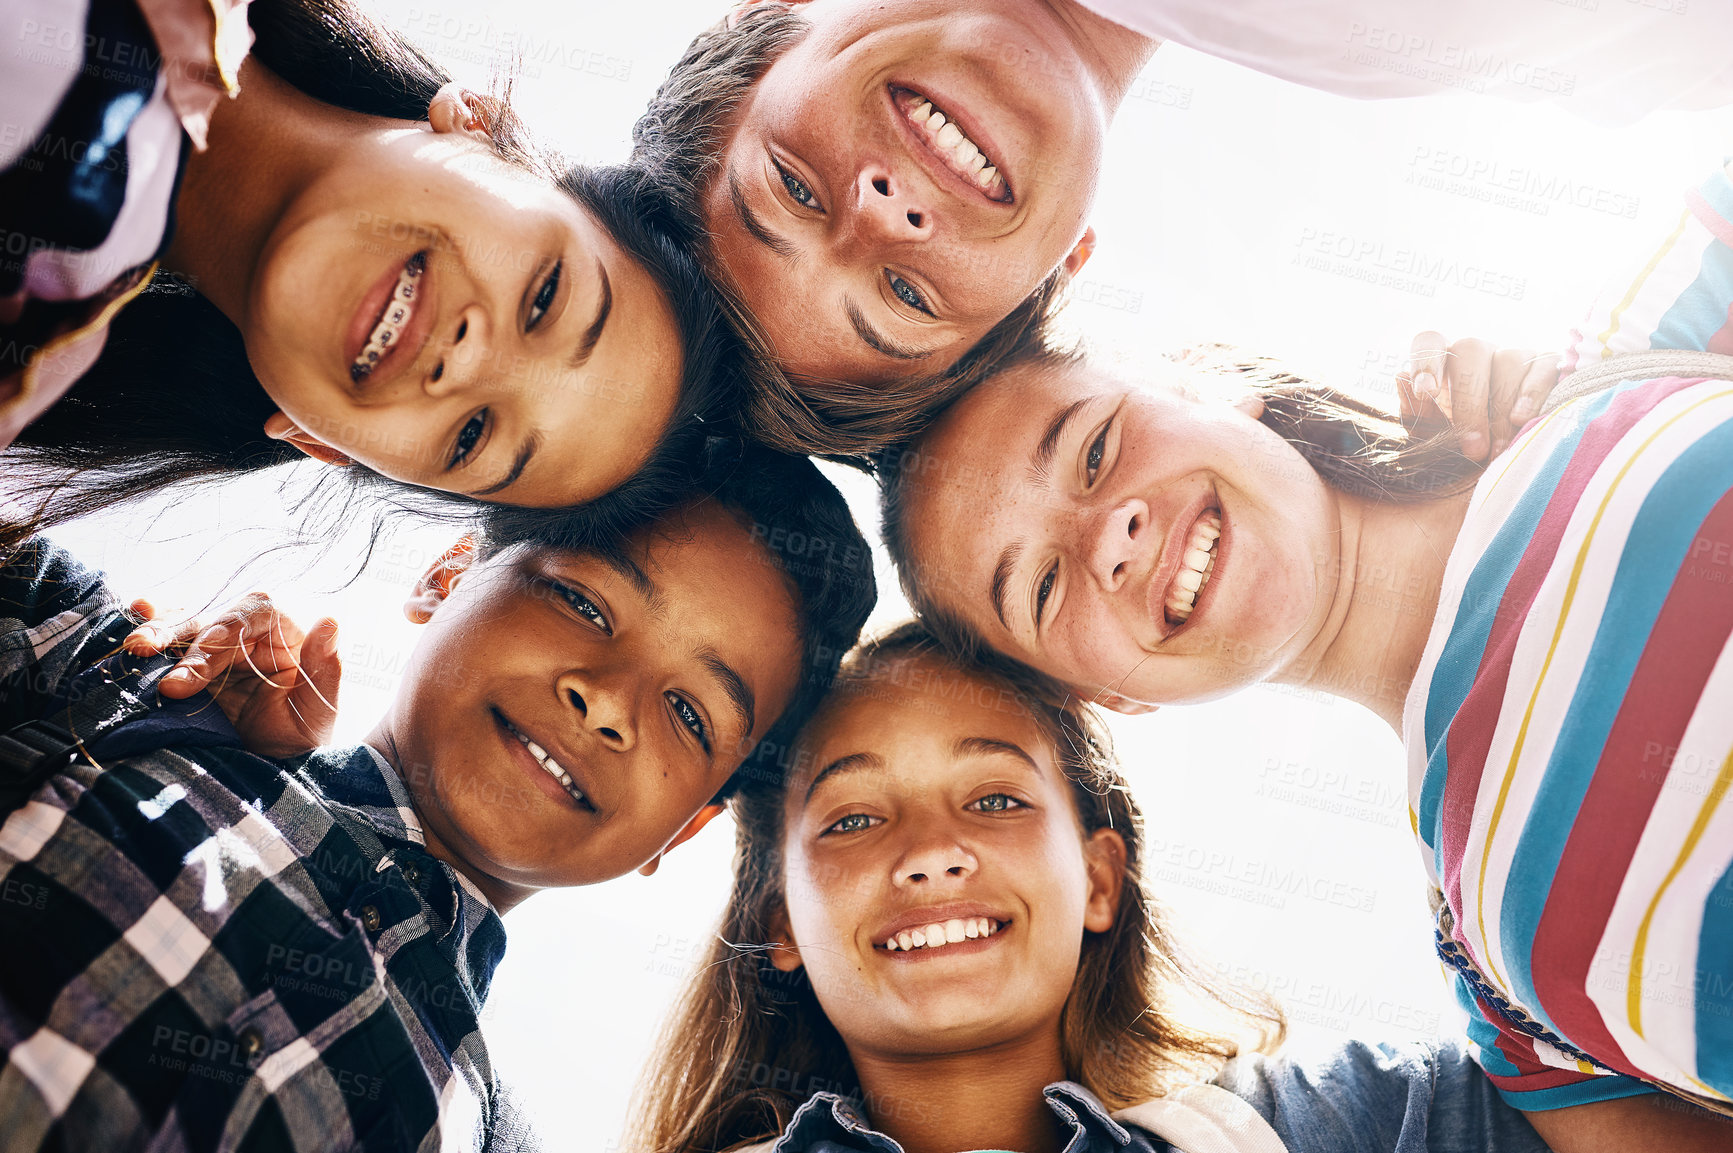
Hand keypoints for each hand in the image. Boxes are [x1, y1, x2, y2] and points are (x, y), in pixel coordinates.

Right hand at [123, 593, 341, 758]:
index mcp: (288, 630)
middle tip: (145, 653)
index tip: (194, 668)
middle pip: (213, 618)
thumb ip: (325, 667)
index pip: (254, 613)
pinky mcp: (195, 660)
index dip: (220, 635)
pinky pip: (172, 636)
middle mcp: (254, 629)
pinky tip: (135, 615)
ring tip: (133, 649)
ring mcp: (222, 643)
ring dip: (158, 633)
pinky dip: (151, 626)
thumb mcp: (319, 710)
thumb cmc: (302, 733)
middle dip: (179, 637)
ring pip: (187, 624)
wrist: (275, 765)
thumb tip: (330, 620)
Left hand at [1397, 331, 1558, 460]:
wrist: (1510, 462)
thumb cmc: (1462, 447)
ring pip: (1508, 360)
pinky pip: (1543, 369)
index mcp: (1443, 364)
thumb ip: (1416, 413)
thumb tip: (1401, 378)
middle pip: (1471, 351)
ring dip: (1501, 408)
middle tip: (1471, 448)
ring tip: (1497, 448)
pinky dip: (1532, 395)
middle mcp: (1478, 353)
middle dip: (1469, 402)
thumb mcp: (1433, 438)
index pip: (1430, 342)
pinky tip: (1522, 420)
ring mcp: (1514, 355)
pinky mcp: (1547, 365)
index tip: (1426, 392)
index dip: (1426, 361)